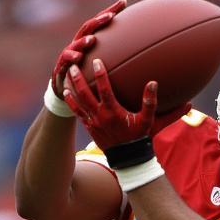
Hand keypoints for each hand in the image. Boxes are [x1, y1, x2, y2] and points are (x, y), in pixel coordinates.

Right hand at [51, 0, 126, 91]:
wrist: (66, 89)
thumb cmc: (86, 76)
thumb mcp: (100, 65)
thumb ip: (115, 57)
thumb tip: (138, 53)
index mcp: (88, 40)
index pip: (100, 22)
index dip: (111, 11)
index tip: (124, 3)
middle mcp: (78, 43)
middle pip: (88, 28)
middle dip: (99, 21)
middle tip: (110, 16)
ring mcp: (69, 53)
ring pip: (76, 44)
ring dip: (84, 41)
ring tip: (92, 40)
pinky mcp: (62, 66)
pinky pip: (66, 60)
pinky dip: (71, 57)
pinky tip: (78, 58)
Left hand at [64, 61, 190, 149]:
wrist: (128, 158)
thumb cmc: (138, 137)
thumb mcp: (147, 120)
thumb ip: (150, 102)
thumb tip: (153, 83)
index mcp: (113, 112)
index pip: (104, 89)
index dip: (100, 74)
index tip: (96, 61)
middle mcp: (101, 116)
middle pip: (86, 94)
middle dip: (79, 79)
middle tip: (73, 65)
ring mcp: (94, 122)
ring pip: (79, 103)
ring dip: (72, 88)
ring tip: (66, 75)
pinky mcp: (90, 128)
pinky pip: (78, 113)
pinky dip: (72, 102)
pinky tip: (66, 93)